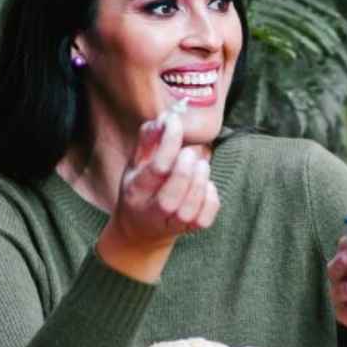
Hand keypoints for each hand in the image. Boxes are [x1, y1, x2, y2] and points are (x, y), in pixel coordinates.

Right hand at [100, 106, 219, 256]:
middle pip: (172, 194)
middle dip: (186, 168)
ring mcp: (172, 223)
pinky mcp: (190, 229)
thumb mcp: (136, 163)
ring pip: (190, 208)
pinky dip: (210, 197)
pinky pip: (206, 217)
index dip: (170, 140)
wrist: (141, 230)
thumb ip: (149, 139)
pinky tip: (204, 185)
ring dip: (200, 180)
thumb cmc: (141, 188)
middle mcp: (152, 211)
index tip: (175, 122)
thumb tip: (168, 117)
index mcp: (136, 190)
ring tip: (200, 165)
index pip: (157, 167)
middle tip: (190, 153)